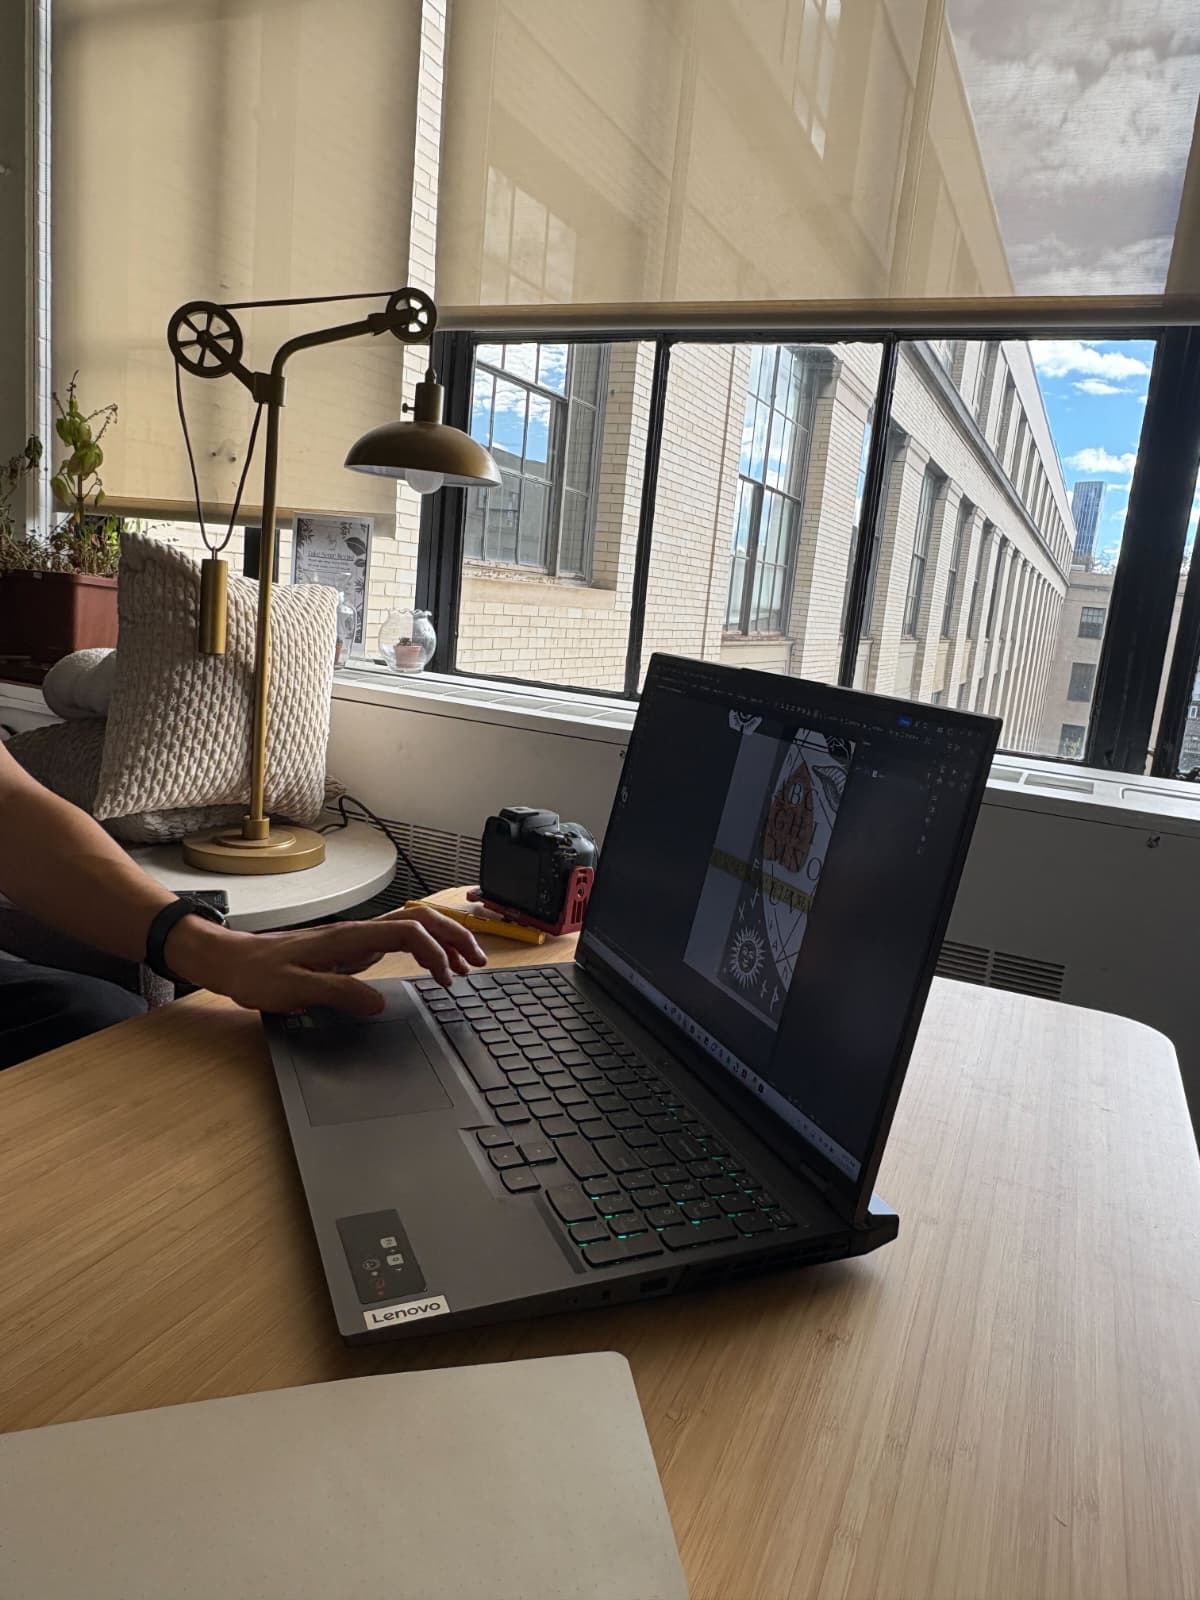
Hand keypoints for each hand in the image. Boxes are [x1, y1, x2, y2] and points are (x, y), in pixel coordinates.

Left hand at [166, 904, 486, 1016]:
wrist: (229, 960)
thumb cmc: (256, 973)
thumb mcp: (292, 989)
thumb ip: (337, 993)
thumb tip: (380, 1002)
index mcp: (347, 938)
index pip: (407, 931)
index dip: (435, 950)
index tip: (448, 977)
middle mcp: (356, 933)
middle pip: (419, 921)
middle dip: (454, 936)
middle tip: (477, 962)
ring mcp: (355, 940)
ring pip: (412, 927)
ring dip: (443, 939)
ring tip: (467, 963)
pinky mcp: (350, 950)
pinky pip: (398, 940)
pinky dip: (424, 948)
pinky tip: (432, 965)